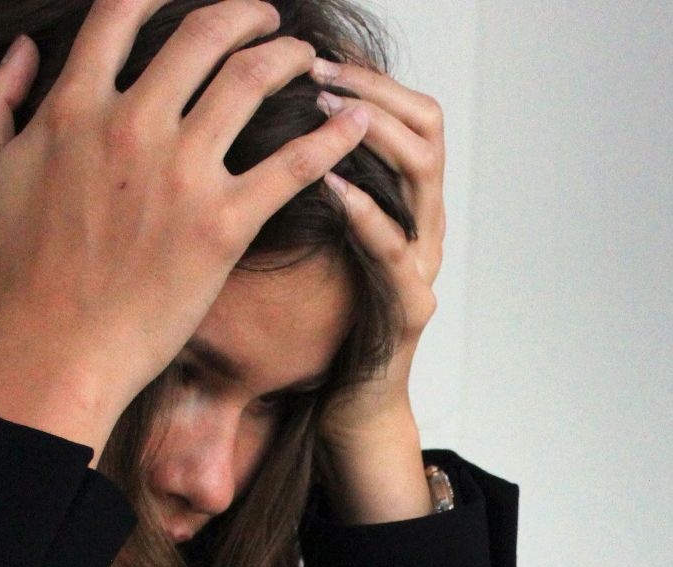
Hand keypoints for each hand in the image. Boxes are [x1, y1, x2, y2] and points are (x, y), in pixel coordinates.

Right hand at [0, 0, 371, 453]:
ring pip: (253, 81)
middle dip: (244, 13)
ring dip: (289, 56)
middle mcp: (131, 125)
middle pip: (203, 33)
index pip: (120, 14)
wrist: (49, 356)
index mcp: (71, 108)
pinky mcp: (223, 225)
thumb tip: (20, 52)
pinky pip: (294, 164)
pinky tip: (355, 122)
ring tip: (308, 58)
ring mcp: (181, 174)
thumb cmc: (7, 279)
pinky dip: (332, 135)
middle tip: (265, 17)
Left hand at [314, 62, 445, 521]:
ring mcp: (423, 262)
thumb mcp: (306, 237)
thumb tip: (246, 117)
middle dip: (372, 90)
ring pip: (424, 174)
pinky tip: (331, 185)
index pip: (408, 110)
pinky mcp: (410, 308)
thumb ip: (296, 183)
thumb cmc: (318, 320)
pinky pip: (396, 250)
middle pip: (426, 126)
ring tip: (323, 112)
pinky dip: (365, 212)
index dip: (369, 76)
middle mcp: (423, 222)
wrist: (343, 407)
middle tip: (318, 71)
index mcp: (401, 200)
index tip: (317, 54)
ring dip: (373, 134)